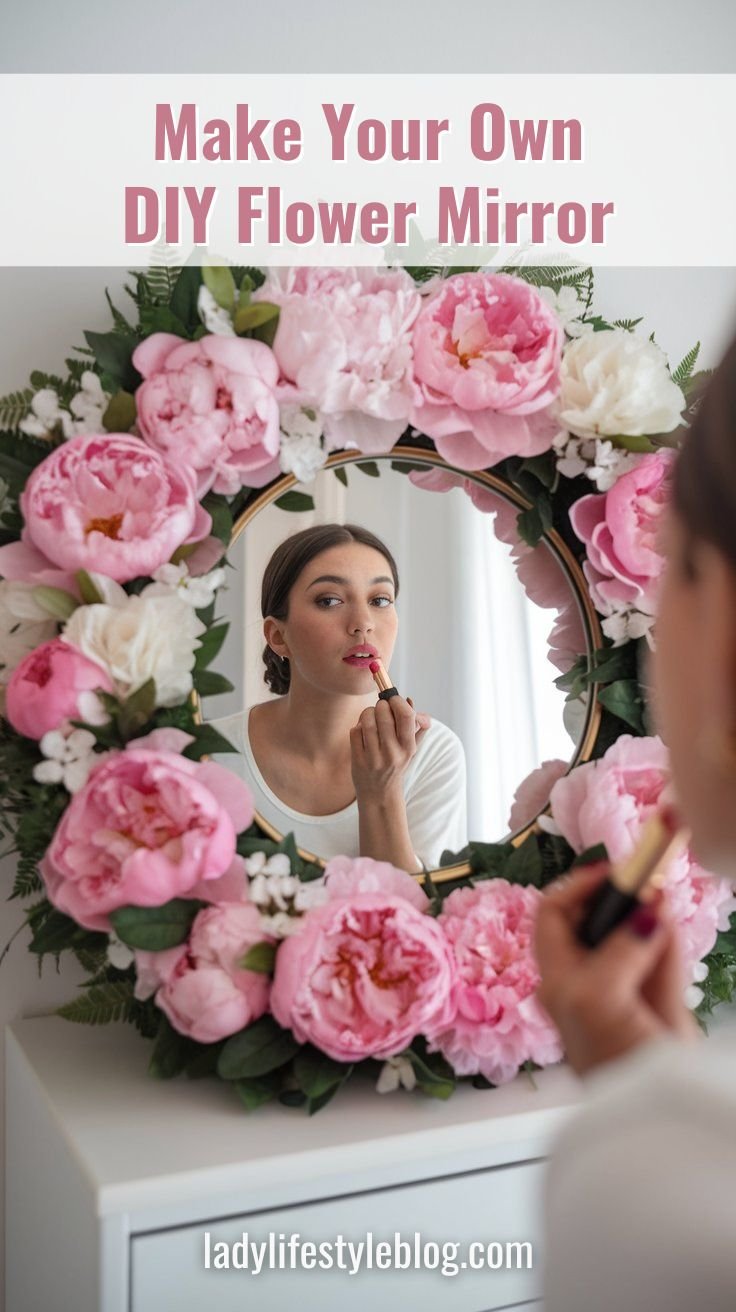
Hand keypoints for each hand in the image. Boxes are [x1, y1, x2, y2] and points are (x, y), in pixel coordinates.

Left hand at [350, 695, 429, 803]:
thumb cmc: (396, 763)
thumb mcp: (411, 748)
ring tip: (370, 717)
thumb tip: (409, 701)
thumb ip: (417, 725)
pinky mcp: (358, 761)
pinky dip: (357, 727)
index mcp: (408, 747)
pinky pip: (355, 732)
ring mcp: (374, 758)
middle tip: (380, 707)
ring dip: (367, 713)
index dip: (398, 702)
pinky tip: (362, 732)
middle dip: (380, 705)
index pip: (406, 716)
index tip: (393, 699)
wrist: (380, 793)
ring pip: (367, 721)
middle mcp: (393, 753)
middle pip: (384, 715)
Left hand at [534, 864, 699, 1076]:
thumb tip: (650, 908)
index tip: (610, 871)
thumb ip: (622, 946)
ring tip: (660, 893)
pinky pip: (663, 957)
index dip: (578, 887)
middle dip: (622, 897)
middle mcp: (587, 981)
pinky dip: (667, 938)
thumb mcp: (598, 995)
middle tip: (647, 876)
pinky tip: (669, 922)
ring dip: (648, 912)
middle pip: (600, 920)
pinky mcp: (661, 1003)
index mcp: (557, 979)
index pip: (554, 915)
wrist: (658, 1115)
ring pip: (636, 934)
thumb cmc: (608, 1060)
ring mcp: (626, 991)